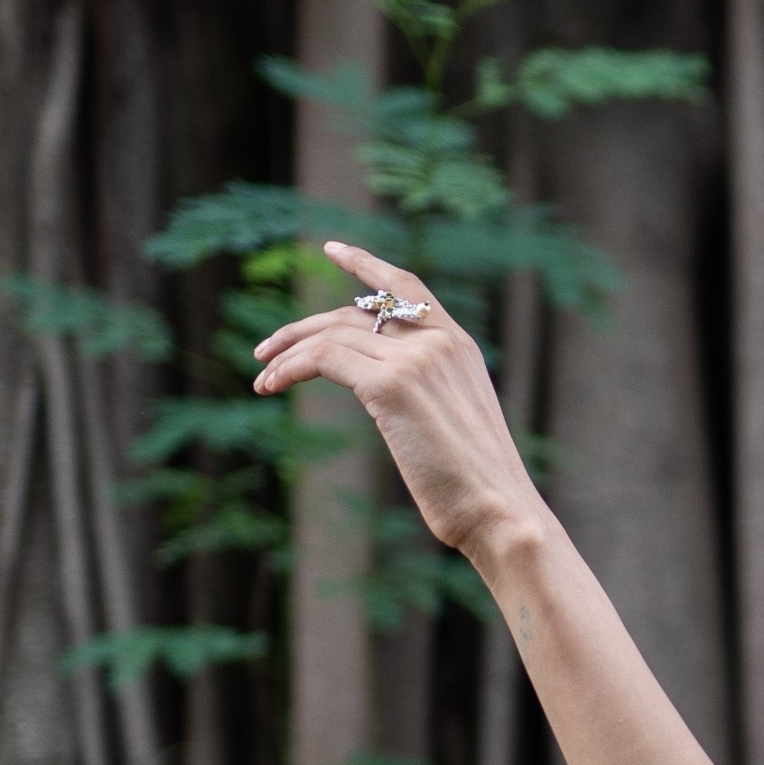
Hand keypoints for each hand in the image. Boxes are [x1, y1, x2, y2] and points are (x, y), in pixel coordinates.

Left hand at [251, 241, 543, 565]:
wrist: (501, 514)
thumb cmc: (480, 490)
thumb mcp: (455, 426)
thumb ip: (427, 396)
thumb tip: (390, 401)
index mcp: (460, 348)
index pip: (406, 287)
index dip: (365, 265)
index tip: (331, 250)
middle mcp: (438, 343)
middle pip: (354, 314)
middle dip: (303, 328)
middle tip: (267, 350)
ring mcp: (415, 360)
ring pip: (332, 335)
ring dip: (287, 353)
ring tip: (262, 376)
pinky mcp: (391, 384)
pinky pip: (324, 358)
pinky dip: (290, 367)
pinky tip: (270, 384)